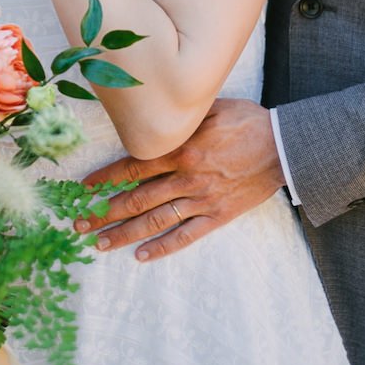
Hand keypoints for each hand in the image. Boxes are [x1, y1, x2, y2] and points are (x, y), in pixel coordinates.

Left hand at [73, 98, 283, 260]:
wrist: (286, 147)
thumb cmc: (247, 122)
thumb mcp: (209, 108)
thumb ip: (177, 118)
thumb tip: (148, 114)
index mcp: (179, 149)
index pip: (131, 167)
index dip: (104, 180)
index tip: (82, 189)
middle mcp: (185, 177)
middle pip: (136, 199)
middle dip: (103, 212)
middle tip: (78, 224)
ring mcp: (202, 199)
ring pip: (155, 220)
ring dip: (124, 234)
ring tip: (99, 244)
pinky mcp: (219, 215)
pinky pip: (187, 235)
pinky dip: (163, 247)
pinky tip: (141, 256)